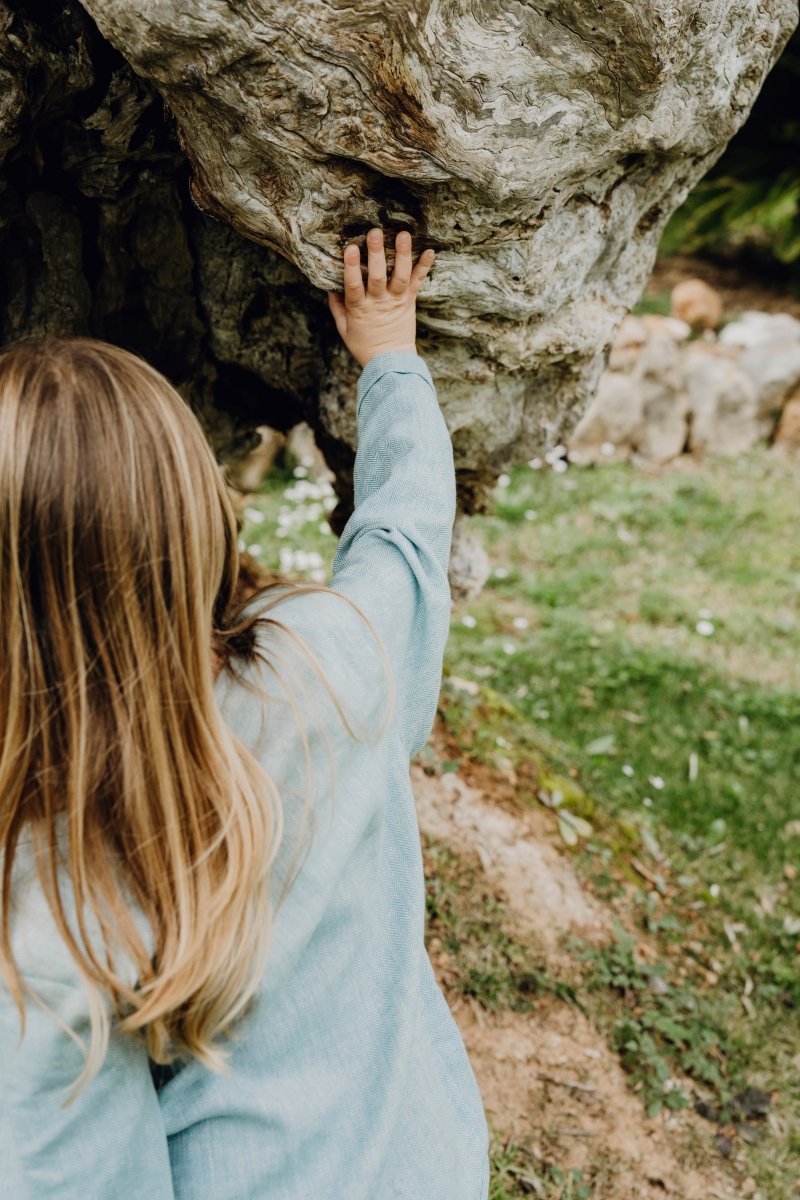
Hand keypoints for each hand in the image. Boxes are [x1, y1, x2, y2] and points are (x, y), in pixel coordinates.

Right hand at [327, 228, 434, 366]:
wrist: (391, 362)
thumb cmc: (364, 346)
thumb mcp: (344, 329)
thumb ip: (337, 308)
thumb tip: (330, 286)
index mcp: (359, 309)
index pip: (353, 286)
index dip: (351, 267)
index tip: (349, 248)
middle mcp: (378, 302)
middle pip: (376, 276)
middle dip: (376, 254)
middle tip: (375, 232)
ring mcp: (396, 301)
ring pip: (400, 276)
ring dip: (402, 254)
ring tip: (404, 235)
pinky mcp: (410, 301)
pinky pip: (417, 282)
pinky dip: (424, 267)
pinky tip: (430, 251)